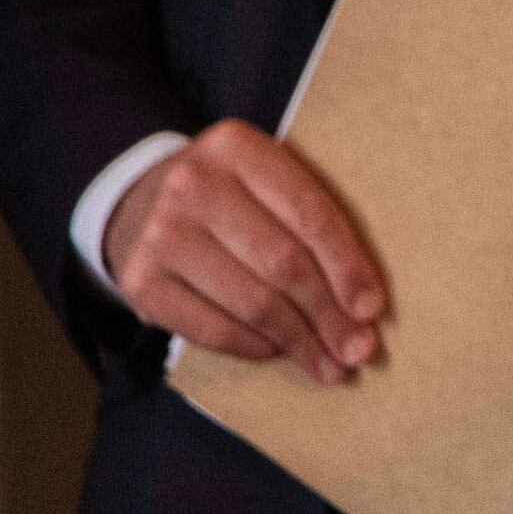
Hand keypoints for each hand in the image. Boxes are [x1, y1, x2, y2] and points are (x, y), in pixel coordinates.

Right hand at [109, 121, 386, 384]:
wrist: (140, 203)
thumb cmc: (232, 197)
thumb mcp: (268, 182)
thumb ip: (313, 223)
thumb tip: (365, 307)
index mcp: (236, 147)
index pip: (310, 215)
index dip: (347, 267)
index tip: (373, 309)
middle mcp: (191, 185)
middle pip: (282, 263)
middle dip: (328, 315)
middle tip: (359, 350)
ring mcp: (159, 235)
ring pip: (251, 303)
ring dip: (298, 341)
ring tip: (330, 366)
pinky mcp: (139, 282)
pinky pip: (212, 329)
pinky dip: (255, 348)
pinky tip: (280, 353)